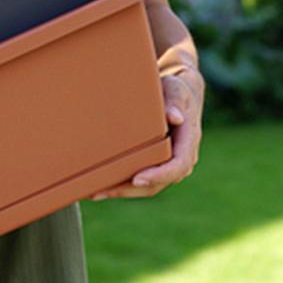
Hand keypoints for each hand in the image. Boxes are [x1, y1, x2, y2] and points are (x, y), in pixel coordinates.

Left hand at [91, 66, 203, 199]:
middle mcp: (181, 158)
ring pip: (147, 187)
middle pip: (158, 183)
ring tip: (94, 193)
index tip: (138, 179)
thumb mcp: (176, 90)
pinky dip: (121, 186)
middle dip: (129, 190)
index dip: (159, 175)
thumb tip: (175, 117)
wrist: (178, 94)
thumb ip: (174, 101)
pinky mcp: (156, 165)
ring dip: (121, 191)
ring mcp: (168, 164)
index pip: (178, 165)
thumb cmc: (175, 89)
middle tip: (102, 191)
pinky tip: (100, 186)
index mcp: (188, 141)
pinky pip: (141, 181)